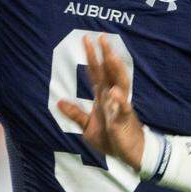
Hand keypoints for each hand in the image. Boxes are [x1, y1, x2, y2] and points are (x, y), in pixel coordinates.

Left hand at [57, 34, 144, 169]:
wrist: (130, 154)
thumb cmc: (112, 138)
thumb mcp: (88, 127)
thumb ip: (76, 114)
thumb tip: (59, 102)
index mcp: (103, 96)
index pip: (96, 72)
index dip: (92, 56)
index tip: (87, 39)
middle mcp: (112, 97)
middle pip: (109, 72)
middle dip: (105, 55)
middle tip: (101, 37)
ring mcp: (120, 106)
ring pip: (120, 84)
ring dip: (116, 70)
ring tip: (110, 57)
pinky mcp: (124, 120)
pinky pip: (123, 108)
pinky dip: (119, 100)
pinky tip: (114, 92)